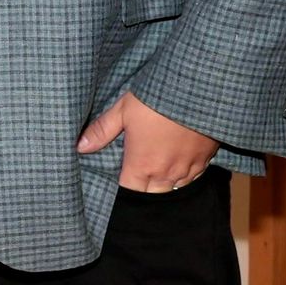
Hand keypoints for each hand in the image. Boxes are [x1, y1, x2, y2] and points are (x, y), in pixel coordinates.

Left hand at [77, 91, 218, 191]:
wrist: (196, 91)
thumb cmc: (155, 100)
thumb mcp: (122, 110)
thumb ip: (102, 131)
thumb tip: (80, 147)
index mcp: (142, 165)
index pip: (130, 190)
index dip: (122, 188)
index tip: (118, 178)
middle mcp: (165, 174)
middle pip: (152, 194)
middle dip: (143, 190)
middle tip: (136, 177)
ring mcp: (187, 170)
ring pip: (173, 189)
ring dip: (164, 185)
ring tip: (155, 174)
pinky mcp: (205, 161)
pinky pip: (193, 179)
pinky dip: (184, 177)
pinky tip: (177, 167)